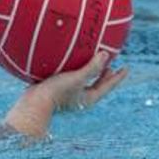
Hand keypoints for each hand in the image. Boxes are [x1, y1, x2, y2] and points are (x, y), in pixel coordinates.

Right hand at [3, 51, 128, 137]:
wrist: (33, 104)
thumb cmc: (56, 92)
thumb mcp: (77, 78)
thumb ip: (92, 68)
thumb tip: (106, 54)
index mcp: (89, 98)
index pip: (108, 86)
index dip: (118, 77)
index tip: (126, 68)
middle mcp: (80, 98)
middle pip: (97, 85)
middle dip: (104, 75)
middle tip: (110, 65)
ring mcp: (68, 96)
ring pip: (83, 82)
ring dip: (89, 73)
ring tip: (91, 62)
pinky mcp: (57, 91)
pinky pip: (70, 79)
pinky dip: (74, 71)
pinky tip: (67, 64)